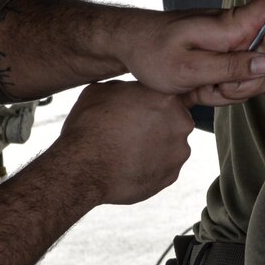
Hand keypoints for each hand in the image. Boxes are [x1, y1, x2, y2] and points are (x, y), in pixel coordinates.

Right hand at [55, 81, 194, 205]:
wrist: (83, 168)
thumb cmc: (89, 128)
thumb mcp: (101, 91)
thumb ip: (126, 88)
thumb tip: (129, 90)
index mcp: (167, 98)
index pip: (170, 96)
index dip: (153, 104)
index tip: (140, 111)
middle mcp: (181, 123)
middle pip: (174, 121)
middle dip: (158, 125)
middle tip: (131, 132)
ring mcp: (179, 152)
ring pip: (171, 146)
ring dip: (155, 147)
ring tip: (128, 151)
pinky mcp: (172, 175)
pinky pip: (164, 167)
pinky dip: (151, 167)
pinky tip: (131, 166)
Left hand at [121, 0, 264, 106]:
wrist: (129, 45)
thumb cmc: (150, 51)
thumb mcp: (188, 68)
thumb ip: (230, 67)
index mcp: (229, 25)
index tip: (263, 51)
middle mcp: (234, 30)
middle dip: (244, 82)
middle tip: (214, 84)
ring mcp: (228, 43)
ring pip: (251, 73)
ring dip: (229, 88)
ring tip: (201, 84)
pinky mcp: (221, 54)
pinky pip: (235, 76)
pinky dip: (219, 87)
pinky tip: (200, 85)